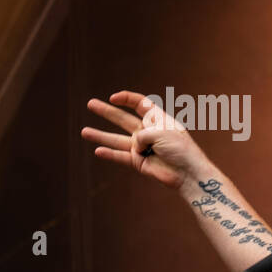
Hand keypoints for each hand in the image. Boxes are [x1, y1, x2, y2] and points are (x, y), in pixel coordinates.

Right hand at [81, 91, 210, 191]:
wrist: (188, 173)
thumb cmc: (181, 150)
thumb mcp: (161, 133)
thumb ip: (142, 134)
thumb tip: (133, 145)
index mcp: (158, 120)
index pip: (140, 104)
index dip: (126, 99)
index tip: (113, 98)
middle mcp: (148, 132)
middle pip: (123, 119)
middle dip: (106, 111)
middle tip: (90, 103)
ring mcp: (142, 147)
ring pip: (117, 139)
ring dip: (100, 135)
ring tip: (83, 131)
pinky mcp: (139, 162)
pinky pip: (121, 156)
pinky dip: (110, 154)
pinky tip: (97, 151)